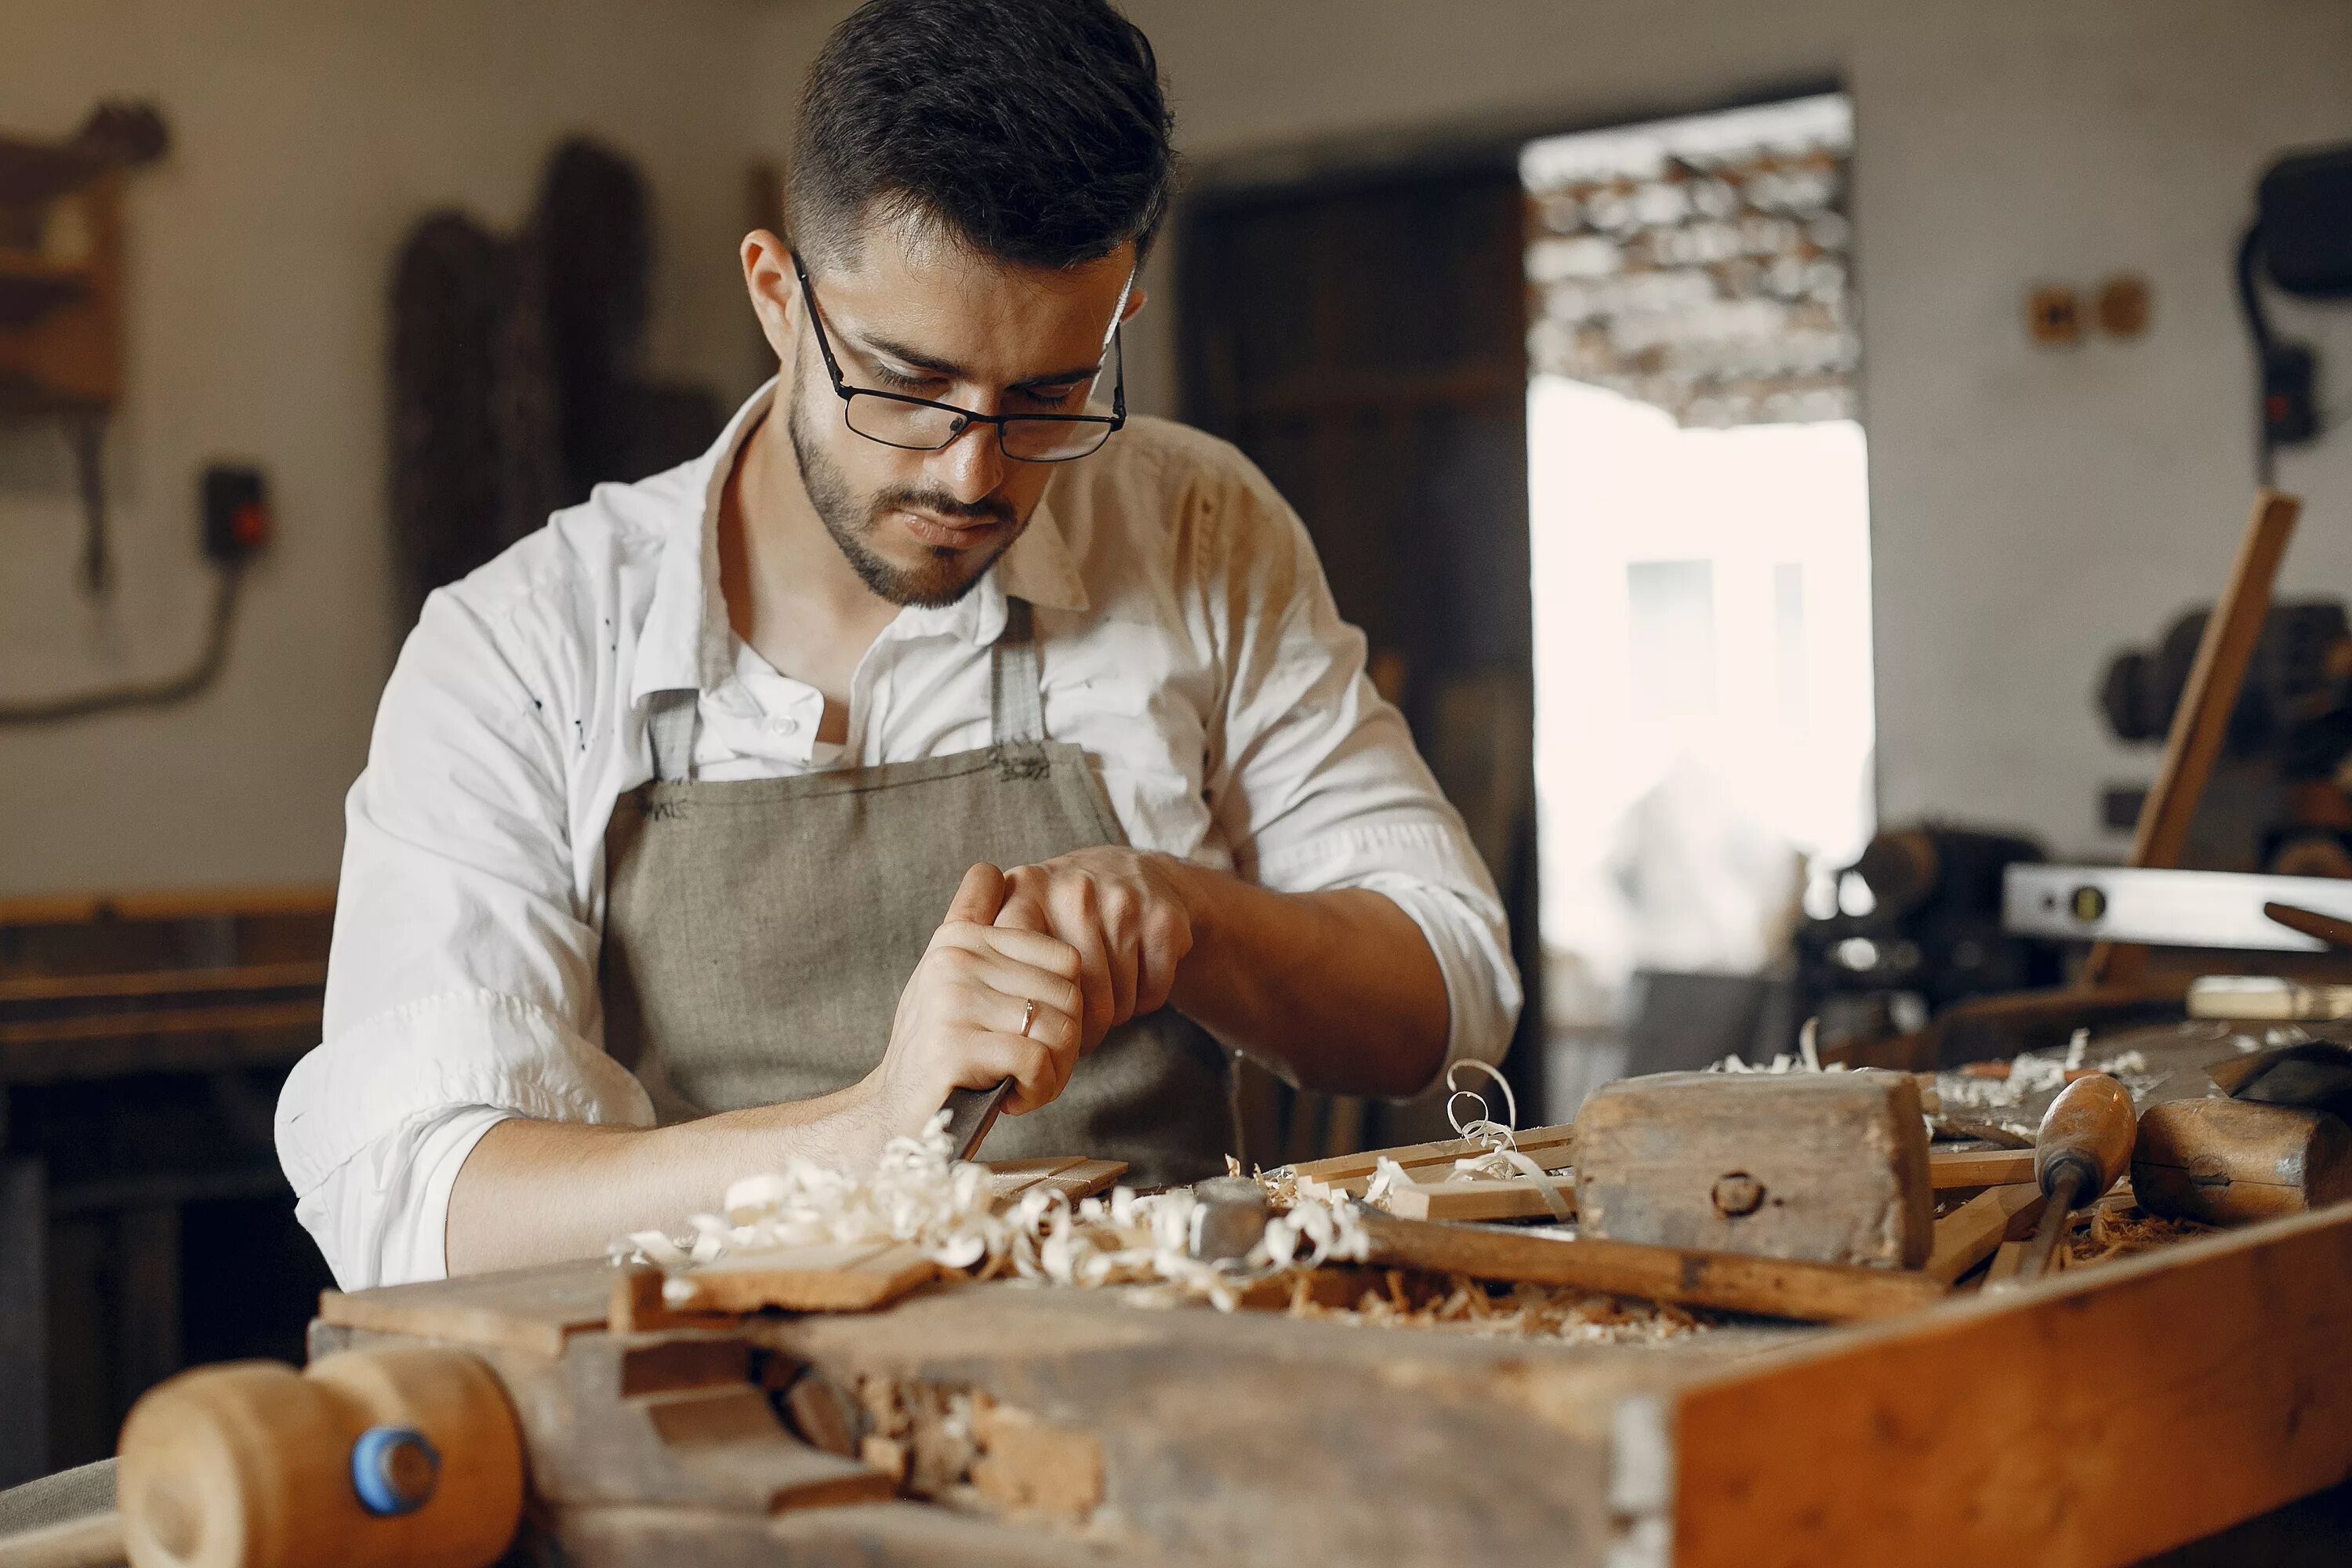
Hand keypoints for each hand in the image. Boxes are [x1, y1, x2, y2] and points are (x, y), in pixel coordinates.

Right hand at [867, 864, 1085, 1126]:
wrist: (893, 1117)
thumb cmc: (939, 1051)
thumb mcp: (953, 978)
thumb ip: (972, 924)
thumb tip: (988, 870)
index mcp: (960, 936)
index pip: (1067, 958)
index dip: (1064, 1004)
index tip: (1031, 1029)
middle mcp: (954, 958)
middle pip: (1070, 995)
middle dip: (1064, 1044)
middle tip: (1029, 1068)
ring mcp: (952, 1000)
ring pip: (1060, 1029)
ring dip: (1054, 1071)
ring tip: (1019, 1082)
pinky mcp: (955, 1046)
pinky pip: (1038, 1060)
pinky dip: (1038, 1089)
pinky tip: (1010, 1098)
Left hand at [994, 848, 1197, 1049]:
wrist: (1139, 872)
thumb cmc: (1068, 910)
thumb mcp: (1023, 911)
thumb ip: (992, 951)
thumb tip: (990, 1032)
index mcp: (1026, 889)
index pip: (1016, 971)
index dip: (1028, 1014)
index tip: (1033, 1026)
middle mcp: (1072, 890)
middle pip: (1071, 1000)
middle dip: (1077, 1027)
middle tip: (1075, 1025)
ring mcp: (1121, 902)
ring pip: (1116, 1003)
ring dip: (1113, 1015)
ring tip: (1105, 995)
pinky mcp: (1162, 919)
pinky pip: (1152, 993)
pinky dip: (1146, 1000)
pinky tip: (1136, 978)